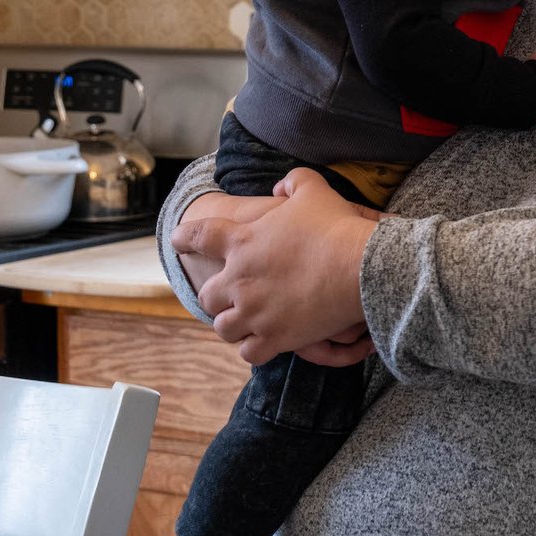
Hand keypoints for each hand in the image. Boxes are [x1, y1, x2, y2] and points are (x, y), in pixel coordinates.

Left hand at [172, 168, 380, 364]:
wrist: (359, 268)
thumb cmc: (336, 227)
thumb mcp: (313, 190)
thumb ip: (293, 182)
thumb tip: (280, 188)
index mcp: (242, 242)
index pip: (199, 236)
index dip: (184, 237)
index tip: (176, 240)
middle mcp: (240, 280)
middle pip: (208, 295)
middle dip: (215, 295)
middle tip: (228, 294)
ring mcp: (255, 312)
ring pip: (224, 328)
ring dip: (232, 324)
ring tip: (243, 322)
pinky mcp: (275, 337)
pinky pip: (249, 353)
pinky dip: (253, 348)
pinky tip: (263, 342)